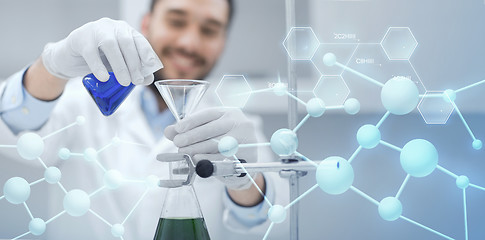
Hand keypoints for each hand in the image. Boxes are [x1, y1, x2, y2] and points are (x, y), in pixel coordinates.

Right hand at [41, 17, 161, 85]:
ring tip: (124, 82)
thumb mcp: (117, 64)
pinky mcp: (79, 38)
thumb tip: (148, 79)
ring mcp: (94, 30)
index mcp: (123, 30)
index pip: (138, 39)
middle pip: (126, 42)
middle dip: (134, 63)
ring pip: (110, 45)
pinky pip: (90, 52)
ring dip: (120, 65)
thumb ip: (133, 70)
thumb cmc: (98, 59)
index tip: (151, 65)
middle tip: (137, 80)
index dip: (146, 51)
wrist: (70, 57)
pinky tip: (104, 77)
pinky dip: (98, 66)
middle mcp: (111, 27)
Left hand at [165, 107, 258, 189]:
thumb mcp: (209, 132)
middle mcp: (239, 122)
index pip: (208, 114)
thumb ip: (189, 130)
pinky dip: (208, 158)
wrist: (246, 159)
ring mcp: (245, 138)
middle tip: (177, 143)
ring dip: (197, 148)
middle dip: (192, 136)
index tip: (177, 128)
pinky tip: (196, 159)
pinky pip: (223, 157)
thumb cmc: (225, 142)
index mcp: (229, 113)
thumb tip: (168, 131)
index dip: (191, 121)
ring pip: (217, 143)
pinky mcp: (246, 154)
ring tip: (183, 152)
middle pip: (212, 128)